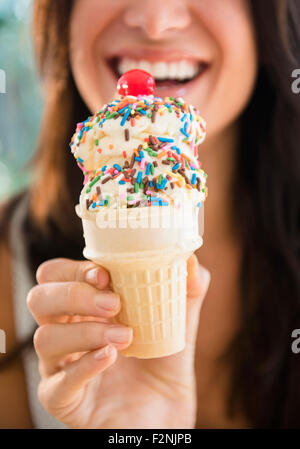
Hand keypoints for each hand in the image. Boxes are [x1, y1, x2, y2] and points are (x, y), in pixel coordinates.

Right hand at [27, 255, 209, 428]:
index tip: (105, 274)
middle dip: (73, 294)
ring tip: (125, 337)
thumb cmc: (163, 360)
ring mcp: (59, 366)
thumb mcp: (178, 320)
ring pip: (45, 338)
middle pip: (38, 298)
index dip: (74, 269)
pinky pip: (57, 383)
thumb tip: (192, 259)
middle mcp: (65, 330)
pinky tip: (110, 358)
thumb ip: (186, 288)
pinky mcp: (62, 400)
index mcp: (83, 305)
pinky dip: (84, 366)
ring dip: (86, 331)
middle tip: (113, 303)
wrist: (167, 412)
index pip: (57, 274)